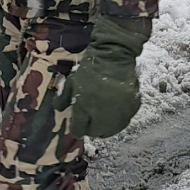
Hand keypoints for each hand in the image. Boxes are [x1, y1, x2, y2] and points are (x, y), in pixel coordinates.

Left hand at [54, 15, 149, 138]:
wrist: (114, 57)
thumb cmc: (90, 69)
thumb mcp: (71, 82)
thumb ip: (62, 99)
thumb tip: (58, 110)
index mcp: (83, 108)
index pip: (78, 131)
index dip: (77, 128)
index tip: (78, 122)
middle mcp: (100, 115)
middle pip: (94, 133)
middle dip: (91, 128)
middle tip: (91, 119)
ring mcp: (118, 113)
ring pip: (110, 130)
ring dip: (105, 126)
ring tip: (104, 117)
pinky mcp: (131, 109)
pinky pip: (124, 121)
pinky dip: (119, 118)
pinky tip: (116, 109)